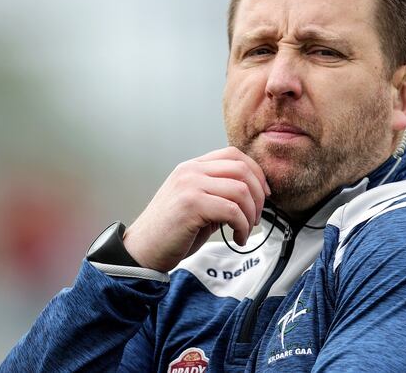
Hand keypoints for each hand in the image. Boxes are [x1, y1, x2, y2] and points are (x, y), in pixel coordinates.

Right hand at [123, 147, 270, 271]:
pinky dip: (242, 226)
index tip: (264, 194)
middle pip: (242, 169)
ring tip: (245, 230)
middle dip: (258, 195)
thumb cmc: (170, 232)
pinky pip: (232, 210)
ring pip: (240, 190)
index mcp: (192, 167)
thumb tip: (253, 196)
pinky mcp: (191, 204)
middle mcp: (190, 171)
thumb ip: (220, 194)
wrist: (142, 250)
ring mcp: (190, 185)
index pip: (234, 155)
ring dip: (251, 214)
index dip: (256, 173)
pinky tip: (237, 238)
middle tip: (256, 217)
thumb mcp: (198, 205)